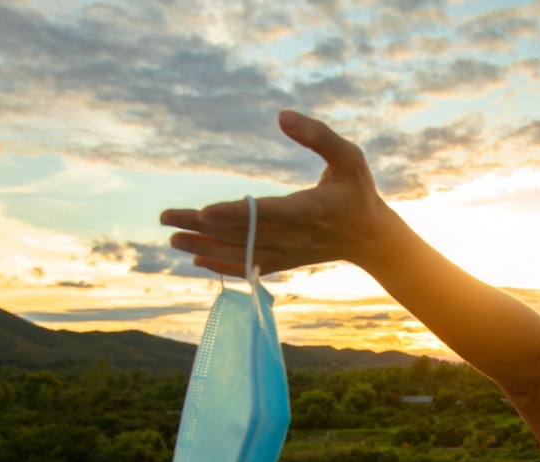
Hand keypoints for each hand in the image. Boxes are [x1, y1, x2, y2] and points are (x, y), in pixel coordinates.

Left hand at [160, 110, 396, 276]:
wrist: (373, 238)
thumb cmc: (358, 191)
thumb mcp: (349, 156)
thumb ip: (319, 136)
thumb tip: (282, 116)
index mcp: (310, 210)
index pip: (266, 213)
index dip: (234, 214)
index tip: (203, 213)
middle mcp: (296, 236)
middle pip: (243, 234)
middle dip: (202, 230)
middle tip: (166, 221)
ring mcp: (289, 253)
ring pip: (242, 253)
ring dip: (205, 248)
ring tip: (172, 240)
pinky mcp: (286, 261)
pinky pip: (250, 266)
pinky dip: (224, 265)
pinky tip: (198, 260)